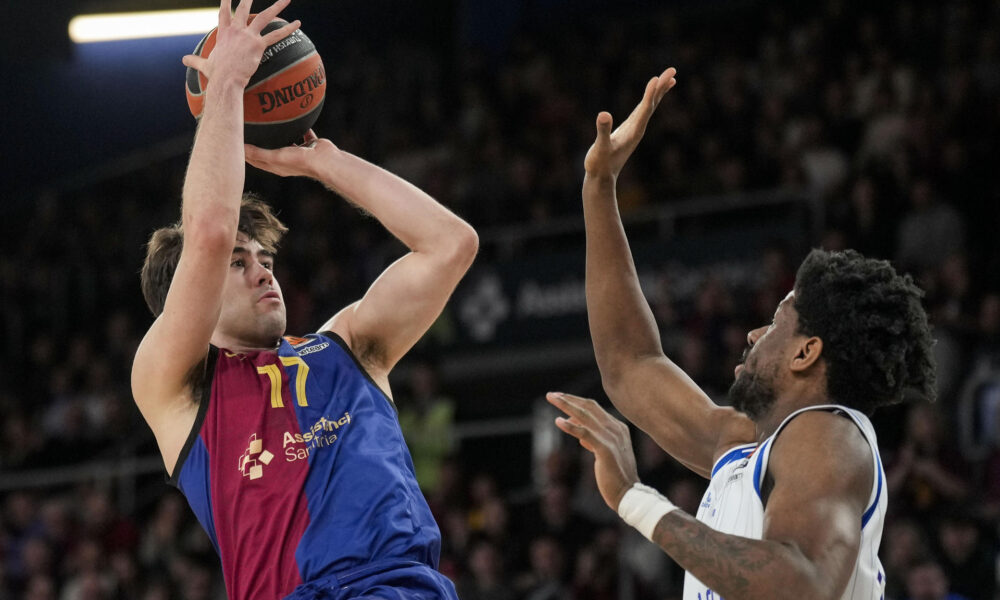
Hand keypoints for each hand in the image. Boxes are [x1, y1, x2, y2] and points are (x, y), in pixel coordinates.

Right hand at [182, 0, 300, 87]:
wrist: (225, 80)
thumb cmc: (216, 74)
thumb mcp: (203, 64)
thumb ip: (194, 60)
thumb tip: (184, 60)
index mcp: (224, 32)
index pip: (224, 12)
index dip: (227, 0)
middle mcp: (236, 30)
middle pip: (244, 8)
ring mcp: (248, 35)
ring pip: (265, 16)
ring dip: (277, 6)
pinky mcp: (258, 44)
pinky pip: (277, 35)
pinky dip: (288, 29)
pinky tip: (298, 23)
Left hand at [245, 130, 336, 176]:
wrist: (326, 161)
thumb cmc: (300, 161)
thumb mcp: (274, 156)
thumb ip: (257, 152)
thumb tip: (239, 146)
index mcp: (277, 167)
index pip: (257, 160)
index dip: (246, 152)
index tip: (236, 141)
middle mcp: (287, 160)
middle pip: (270, 149)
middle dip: (261, 142)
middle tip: (251, 128)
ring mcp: (299, 152)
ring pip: (286, 141)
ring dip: (279, 133)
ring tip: (271, 121)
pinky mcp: (310, 144)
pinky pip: (303, 133)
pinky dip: (299, 126)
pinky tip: (294, 115)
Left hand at [546, 392, 639, 509]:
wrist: (628, 494)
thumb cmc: (615, 475)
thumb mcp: (605, 451)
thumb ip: (593, 438)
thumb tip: (577, 429)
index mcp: (618, 428)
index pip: (594, 408)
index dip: (576, 401)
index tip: (561, 397)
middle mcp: (616, 429)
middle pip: (589, 407)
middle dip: (569, 399)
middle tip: (552, 395)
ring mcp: (612, 438)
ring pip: (585, 416)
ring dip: (566, 405)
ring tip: (551, 399)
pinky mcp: (605, 449)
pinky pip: (585, 433)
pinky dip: (570, 426)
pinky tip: (558, 421)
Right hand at [584, 67, 676, 178]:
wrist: (602, 178)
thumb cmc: (599, 164)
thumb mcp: (600, 148)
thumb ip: (602, 132)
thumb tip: (603, 115)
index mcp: (633, 132)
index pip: (645, 109)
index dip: (650, 94)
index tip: (657, 78)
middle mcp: (637, 129)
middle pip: (652, 104)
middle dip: (661, 87)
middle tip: (672, 70)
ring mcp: (634, 129)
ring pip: (650, 107)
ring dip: (659, 92)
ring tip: (670, 79)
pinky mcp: (629, 130)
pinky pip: (643, 111)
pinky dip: (648, 100)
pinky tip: (650, 96)